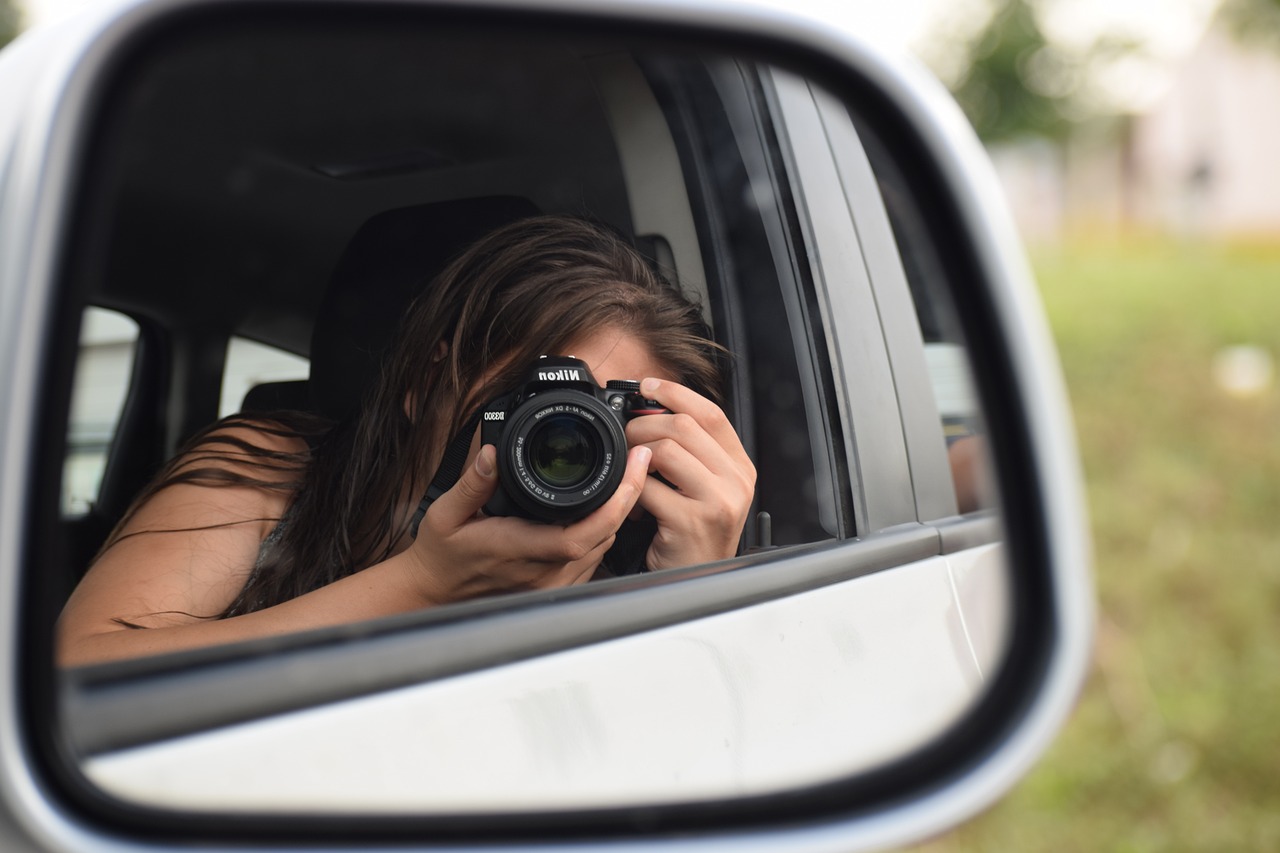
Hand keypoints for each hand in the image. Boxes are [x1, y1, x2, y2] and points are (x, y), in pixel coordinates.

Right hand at [407, 443, 650, 602]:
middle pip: (604, 537)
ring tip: (629, 476)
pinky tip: (606, 510)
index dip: (614, 505)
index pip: (581, 534)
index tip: (631, 469)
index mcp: (520, 549)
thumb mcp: (445, 514)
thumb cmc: (441, 555)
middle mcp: (542, 572)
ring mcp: (550, 584)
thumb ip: (471, 484)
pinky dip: (604, 533)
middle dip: (628, 497)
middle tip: (639, 460)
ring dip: (618, 514)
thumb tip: (491, 454)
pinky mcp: (553, 589)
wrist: (435, 591)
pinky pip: (592, 561)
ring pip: (602, 548)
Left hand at [625, 378, 755, 570]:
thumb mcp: (706, 491)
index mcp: (740, 469)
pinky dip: (632, 490)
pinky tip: (632, 503)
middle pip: (685, 426)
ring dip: (636, 453)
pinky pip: (649, 487)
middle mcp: (736, 482)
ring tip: (630, 470)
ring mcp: (718, 502)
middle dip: (644, 424)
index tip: (648, 386)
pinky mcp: (692, 521)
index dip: (677, 393)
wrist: (697, 586)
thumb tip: (650, 412)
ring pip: (666, 450)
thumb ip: (692, 455)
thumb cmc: (694, 537)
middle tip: (626, 436)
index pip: (712, 414)